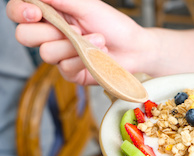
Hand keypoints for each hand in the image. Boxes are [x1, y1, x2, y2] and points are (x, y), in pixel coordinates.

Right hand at [6, 0, 146, 84]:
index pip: (20, 13)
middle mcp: (53, 36)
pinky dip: (83, 59)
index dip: (20, 12)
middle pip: (24, 35)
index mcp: (53, 16)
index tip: (35, 12)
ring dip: (73, 45)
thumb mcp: (87, 6)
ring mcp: (62, 56)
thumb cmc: (113, 25)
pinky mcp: (72, 73)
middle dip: (46, 31)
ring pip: (46, 53)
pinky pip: (65, 68)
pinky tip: (98, 55)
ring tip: (97, 39)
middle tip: (71, 28)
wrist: (134, 48)